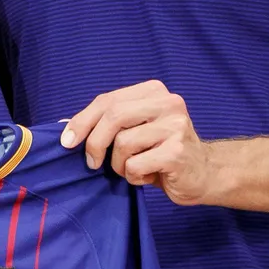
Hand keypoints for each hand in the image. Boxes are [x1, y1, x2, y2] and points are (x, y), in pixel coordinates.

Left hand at [62, 80, 213, 205]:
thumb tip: (65, 126)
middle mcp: (168, 103)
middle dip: (94, 142)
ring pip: (123, 144)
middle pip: (114, 116)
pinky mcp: (178, 152)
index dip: (82, 121)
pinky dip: (133, 176)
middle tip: (92, 162)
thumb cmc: (161, 152)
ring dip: (118, 165)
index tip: (67, 142)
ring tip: (132, 168)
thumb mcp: (134, 131)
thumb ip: (106, 124)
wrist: (203, 174)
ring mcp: (176, 126)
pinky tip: (148, 176)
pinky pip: (135, 165)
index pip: (107, 100)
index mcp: (154, 91)